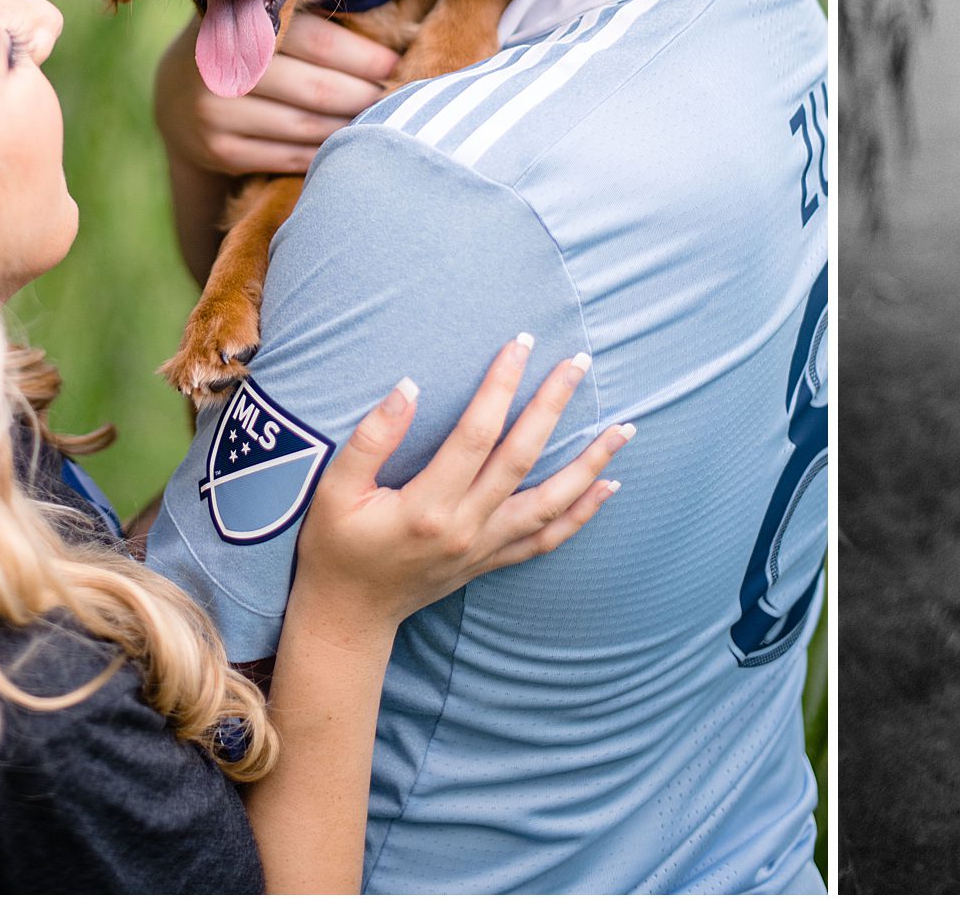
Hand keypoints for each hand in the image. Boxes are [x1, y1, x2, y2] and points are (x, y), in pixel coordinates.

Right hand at [154, 8, 398, 178]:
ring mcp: (217, 112)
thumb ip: (307, 5)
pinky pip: (288, 158)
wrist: (178, 95)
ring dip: (351, 128)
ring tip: (382, 123)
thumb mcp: (264, 15)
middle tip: (400, 99)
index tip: (397, 64)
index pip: (318, 42)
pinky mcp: (218, 151)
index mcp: (242, 23)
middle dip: (366, 96)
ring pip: (306, 128)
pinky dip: (323, 154)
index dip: (364, 57)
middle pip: (317, 89)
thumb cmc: (247, 46)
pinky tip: (348, 148)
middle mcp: (224, 66)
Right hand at [293, 339, 630, 632]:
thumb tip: (409, 386)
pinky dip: (583, 514)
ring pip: (551, 501)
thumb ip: (371, 439)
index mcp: (427, 506)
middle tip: (579, 362)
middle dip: (553, 405)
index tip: (519, 342)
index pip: (476, 433)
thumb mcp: (334, 492)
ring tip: (625, 428)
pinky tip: (610, 486)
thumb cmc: (335, 548)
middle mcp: (466, 527)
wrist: (348, 617)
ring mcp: (485, 547)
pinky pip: (548, 538)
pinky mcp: (492, 561)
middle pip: (522, 457)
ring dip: (590, 463)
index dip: (499, 384)